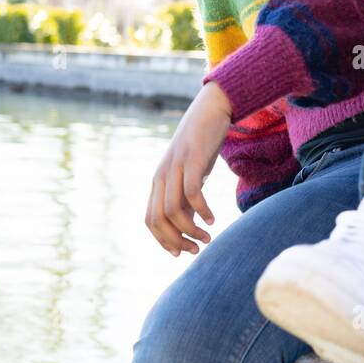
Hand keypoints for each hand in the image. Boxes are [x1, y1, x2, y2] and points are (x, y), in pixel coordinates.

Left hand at [145, 81, 233, 257]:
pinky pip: (191, 192)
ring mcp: (175, 167)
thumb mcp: (190, 174)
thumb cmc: (202, 145)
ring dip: (190, 231)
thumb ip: (186, 198)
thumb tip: (189, 227)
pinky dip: (201, 211)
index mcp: (158, 181)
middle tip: (196, 249)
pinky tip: (213, 219)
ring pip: (172, 210)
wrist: (211, 110)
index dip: (163, 241)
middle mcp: (162, 176)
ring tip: (207, 238)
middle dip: (176, 241)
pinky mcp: (191, 160)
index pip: (150, 220)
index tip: (182, 253)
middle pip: (158, 220)